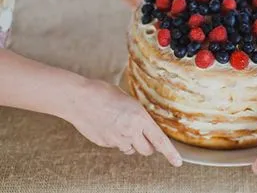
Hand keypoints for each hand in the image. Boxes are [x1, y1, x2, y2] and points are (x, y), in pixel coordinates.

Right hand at [64, 79, 181, 166]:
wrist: (78, 98)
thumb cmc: (103, 93)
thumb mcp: (128, 99)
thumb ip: (138, 114)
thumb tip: (143, 122)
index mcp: (140, 118)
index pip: (160, 140)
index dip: (170, 153)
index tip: (177, 162)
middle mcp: (130, 131)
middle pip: (147, 150)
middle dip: (149, 146)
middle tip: (144, 136)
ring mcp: (116, 140)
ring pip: (131, 150)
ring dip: (132, 143)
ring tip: (122, 126)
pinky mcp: (104, 143)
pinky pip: (116, 146)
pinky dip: (117, 140)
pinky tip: (109, 126)